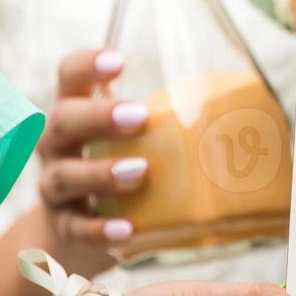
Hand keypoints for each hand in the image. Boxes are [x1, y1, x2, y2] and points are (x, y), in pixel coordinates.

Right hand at [36, 49, 147, 269]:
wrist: (77, 234)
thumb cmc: (119, 173)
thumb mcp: (131, 143)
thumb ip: (165, 125)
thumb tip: (240, 108)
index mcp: (75, 115)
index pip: (69, 78)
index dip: (87, 66)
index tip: (119, 61)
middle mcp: (57, 148)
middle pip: (62, 122)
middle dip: (98, 117)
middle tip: (139, 116)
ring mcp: (55, 189)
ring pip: (64, 177)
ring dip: (101, 173)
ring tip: (140, 171)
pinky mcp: (65, 229)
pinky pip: (77, 230)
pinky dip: (100, 230)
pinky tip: (127, 230)